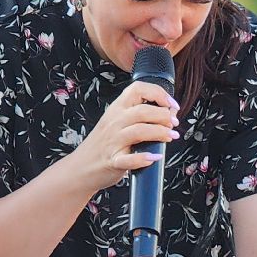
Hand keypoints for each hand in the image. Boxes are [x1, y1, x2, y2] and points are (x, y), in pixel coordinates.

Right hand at [66, 78, 178, 193]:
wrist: (81, 166)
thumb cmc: (104, 144)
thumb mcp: (119, 122)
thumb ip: (141, 115)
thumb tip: (171, 111)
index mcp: (117, 109)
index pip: (138, 89)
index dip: (159, 93)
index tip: (171, 104)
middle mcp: (115, 122)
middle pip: (143, 111)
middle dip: (164, 116)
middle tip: (174, 124)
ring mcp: (113, 141)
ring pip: (139, 131)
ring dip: (160, 133)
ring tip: (171, 137)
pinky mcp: (113, 161)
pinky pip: (129, 159)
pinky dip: (144, 158)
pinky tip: (155, 157)